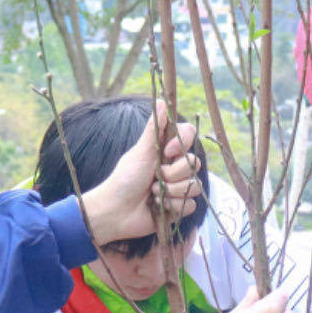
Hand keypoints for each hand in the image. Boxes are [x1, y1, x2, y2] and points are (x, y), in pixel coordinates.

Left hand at [80, 101, 202, 245]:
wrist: (117, 211)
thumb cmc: (124, 179)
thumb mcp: (140, 152)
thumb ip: (153, 129)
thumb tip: (161, 101)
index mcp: (166, 151)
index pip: (189, 136)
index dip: (182, 144)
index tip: (167, 151)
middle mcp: (175, 168)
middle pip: (195, 163)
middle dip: (173, 173)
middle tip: (155, 178)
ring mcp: (178, 188)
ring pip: (194, 186)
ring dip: (171, 191)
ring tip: (153, 194)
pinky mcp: (179, 207)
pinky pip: (190, 204)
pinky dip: (172, 206)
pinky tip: (158, 207)